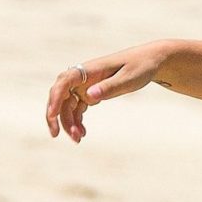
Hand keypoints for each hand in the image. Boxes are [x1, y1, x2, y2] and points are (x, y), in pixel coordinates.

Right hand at [45, 40, 171, 142]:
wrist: (149, 62)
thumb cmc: (140, 67)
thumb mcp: (128, 79)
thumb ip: (110, 87)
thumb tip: (89, 96)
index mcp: (89, 69)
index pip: (64, 81)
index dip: (55, 98)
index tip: (52, 114)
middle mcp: (82, 76)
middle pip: (60, 95)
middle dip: (55, 115)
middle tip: (55, 134)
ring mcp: (85, 85)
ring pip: (68, 105)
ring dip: (69, 122)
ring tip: (77, 139)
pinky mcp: (90, 93)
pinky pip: (77, 108)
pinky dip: (77, 121)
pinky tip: (82, 133)